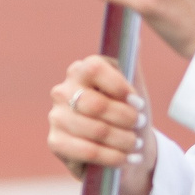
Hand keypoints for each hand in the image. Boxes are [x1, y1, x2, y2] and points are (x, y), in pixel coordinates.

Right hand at [46, 55, 154, 194]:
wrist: (128, 148)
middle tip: (139, 125)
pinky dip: (111, 157)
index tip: (139, 103)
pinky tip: (125, 159)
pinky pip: (85, 151)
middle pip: (94, 103)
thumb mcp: (136, 87)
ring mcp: (56, 116)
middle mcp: (64, 90)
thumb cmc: (132, 113)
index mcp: (83, 70)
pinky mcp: (54, 142)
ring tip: (136, 145)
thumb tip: (134, 36)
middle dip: (124, 118)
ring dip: (122, 140)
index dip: (119, 87)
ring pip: (93, 129)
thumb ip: (132, 62)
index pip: (93, 68)